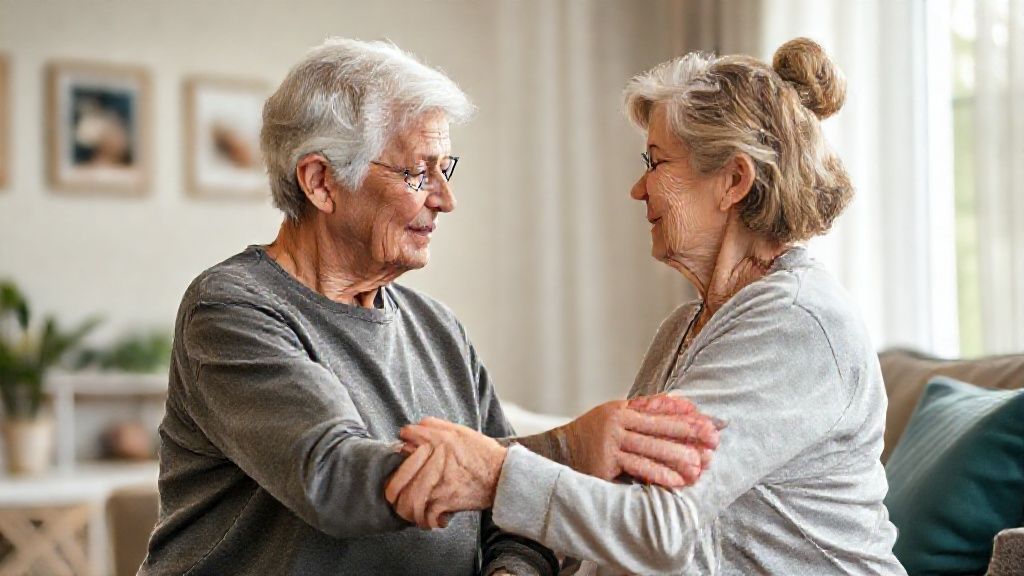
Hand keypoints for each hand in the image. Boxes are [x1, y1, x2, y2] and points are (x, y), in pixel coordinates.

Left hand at [384, 418, 506, 529]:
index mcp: (437, 439)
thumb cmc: (484, 454)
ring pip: (408, 501)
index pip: (405, 438)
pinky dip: (426, 522)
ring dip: (406, 510)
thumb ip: (435, 426)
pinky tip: (429, 520)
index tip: (402, 457)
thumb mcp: (461, 431)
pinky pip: (426, 515)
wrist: (504, 475)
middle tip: (392, 495)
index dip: (401, 448)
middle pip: (398, 478)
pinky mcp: (447, 500)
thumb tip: (413, 428)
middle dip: (392, 490)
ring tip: (409, 512)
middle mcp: (435, 458)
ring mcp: (439, 481)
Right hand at [557, 393, 720, 487]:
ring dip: (678, 456)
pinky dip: (659, 474)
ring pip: (651, 448)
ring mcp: (611, 440)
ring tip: (700, 464)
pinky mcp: (607, 461)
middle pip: (659, 426)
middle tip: (714, 439)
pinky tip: (677, 481)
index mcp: (623, 408)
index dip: (685, 414)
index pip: (659, 409)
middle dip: (689, 433)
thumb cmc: (592, 437)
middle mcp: (617, 420)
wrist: (558, 452)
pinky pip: (638, 467)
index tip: (708, 419)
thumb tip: (677, 408)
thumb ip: (641, 414)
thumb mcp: (614, 418)